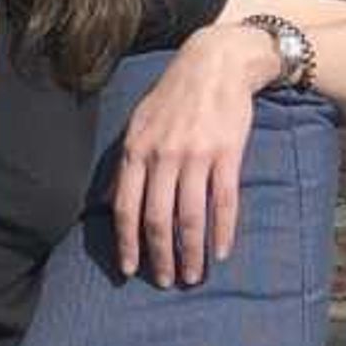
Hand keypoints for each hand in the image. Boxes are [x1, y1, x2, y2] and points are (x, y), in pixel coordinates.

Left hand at [115, 26, 271, 284]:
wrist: (216, 64)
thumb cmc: (174, 97)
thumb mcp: (139, 125)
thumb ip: (129, 163)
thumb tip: (117, 199)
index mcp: (135, 152)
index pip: (125, 209)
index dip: (127, 243)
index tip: (129, 270)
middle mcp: (162, 157)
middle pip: (157, 219)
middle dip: (160, 256)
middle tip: (165, 282)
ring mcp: (196, 157)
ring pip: (190, 216)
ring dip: (192, 252)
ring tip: (194, 276)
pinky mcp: (228, 154)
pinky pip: (224, 201)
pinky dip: (222, 231)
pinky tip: (222, 251)